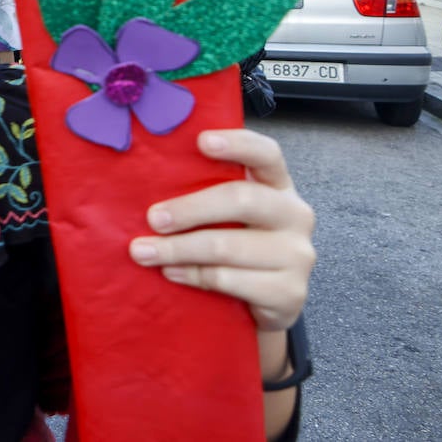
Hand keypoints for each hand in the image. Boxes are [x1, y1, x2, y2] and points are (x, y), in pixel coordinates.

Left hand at [128, 129, 314, 332]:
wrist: (267, 300)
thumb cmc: (237, 243)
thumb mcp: (229, 213)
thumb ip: (206, 191)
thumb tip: (147, 180)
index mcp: (278, 185)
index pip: (266, 154)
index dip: (237, 144)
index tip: (201, 141)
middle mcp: (295, 215)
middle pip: (242, 199)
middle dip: (190, 209)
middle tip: (153, 218)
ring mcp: (297, 255)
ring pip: (228, 247)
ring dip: (178, 249)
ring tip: (144, 252)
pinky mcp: (289, 293)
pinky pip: (229, 280)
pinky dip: (193, 276)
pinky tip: (170, 272)